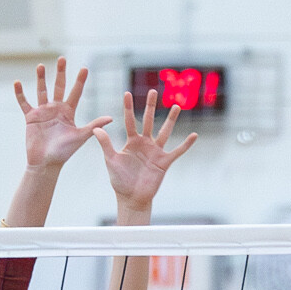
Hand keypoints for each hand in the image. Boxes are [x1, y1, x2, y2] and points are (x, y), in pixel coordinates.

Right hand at [15, 58, 110, 170]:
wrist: (46, 164)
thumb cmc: (64, 152)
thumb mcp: (80, 136)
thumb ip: (94, 125)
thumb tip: (111, 118)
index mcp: (68, 112)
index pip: (76, 93)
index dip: (80, 81)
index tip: (85, 68)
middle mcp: (56, 109)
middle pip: (59, 86)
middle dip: (61, 73)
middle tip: (62, 59)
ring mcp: (43, 112)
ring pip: (42, 91)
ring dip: (41, 79)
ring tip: (41, 66)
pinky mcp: (31, 117)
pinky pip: (24, 103)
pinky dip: (20, 94)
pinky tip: (17, 83)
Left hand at [96, 91, 196, 213]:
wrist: (131, 199)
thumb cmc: (120, 181)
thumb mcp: (111, 160)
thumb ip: (106, 144)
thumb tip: (96, 129)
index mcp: (132, 141)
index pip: (130, 121)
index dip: (128, 108)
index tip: (126, 93)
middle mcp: (145, 143)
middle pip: (149, 120)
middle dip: (150, 106)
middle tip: (152, 91)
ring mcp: (156, 152)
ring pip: (165, 132)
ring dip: (171, 120)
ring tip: (176, 106)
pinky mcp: (164, 162)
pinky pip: (177, 151)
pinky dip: (186, 144)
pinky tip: (194, 135)